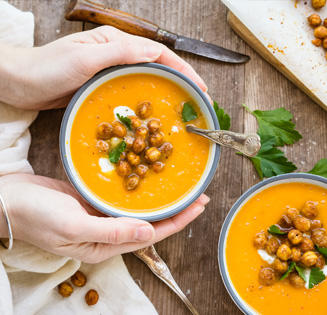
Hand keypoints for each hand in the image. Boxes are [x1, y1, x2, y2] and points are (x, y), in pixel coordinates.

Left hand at [0, 26, 207, 109]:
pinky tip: (150, 118)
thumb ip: (119, 52)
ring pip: (146, 81)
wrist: (19, 82)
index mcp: (116, 42)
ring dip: (164, 93)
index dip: (182, 68)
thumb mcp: (84, 58)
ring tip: (179, 110)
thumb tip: (153, 52)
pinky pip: (131, 93)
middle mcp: (116, 55)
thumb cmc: (47, 67)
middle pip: (156, 66)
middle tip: (195, 100)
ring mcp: (110, 72)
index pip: (158, 53)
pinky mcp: (102, 87)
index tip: (199, 86)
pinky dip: (145, 104)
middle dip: (179, 81)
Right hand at [0, 173, 208, 262]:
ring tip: (181, 185)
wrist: (8, 198)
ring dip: (161, 198)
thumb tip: (150, 235)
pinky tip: (150, 175)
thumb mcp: (73, 226)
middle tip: (199, 193)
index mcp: (107, 245)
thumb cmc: (35, 215)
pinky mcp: (94, 201)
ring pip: (140, 208)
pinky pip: (124, 196)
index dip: (179, 220)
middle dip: (177, 208)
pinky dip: (140, 188)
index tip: (200, 205)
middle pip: (151, 222)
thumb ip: (111, 232)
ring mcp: (102, 216)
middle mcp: (109, 233)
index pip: (153, 234)